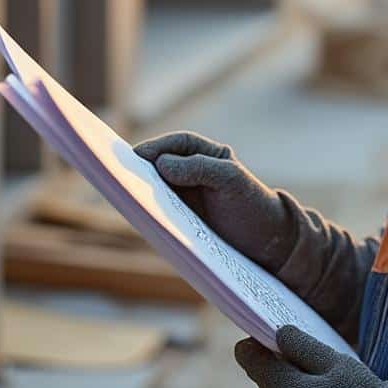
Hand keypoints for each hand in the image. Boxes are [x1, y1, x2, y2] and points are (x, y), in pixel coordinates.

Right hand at [132, 130, 292, 273]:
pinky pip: (159, 209)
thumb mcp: (232, 182)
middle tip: (119, 175)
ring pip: (155, 187)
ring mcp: (185, 195)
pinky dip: (148, 209)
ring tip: (124, 196)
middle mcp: (193, 171)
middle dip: (140, 168)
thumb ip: (200, 168)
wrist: (268, 243)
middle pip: (159, 164)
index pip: (176, 144)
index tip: (136, 155)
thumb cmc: (253, 206)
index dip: (155, 147)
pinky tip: (138, 214)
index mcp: (207, 154)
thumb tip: (162, 164)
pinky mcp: (181, 218)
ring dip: (141, 189)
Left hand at [234, 327, 387, 387]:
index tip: (273, 338)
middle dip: (278, 366)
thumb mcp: (336, 362)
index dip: (256, 342)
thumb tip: (279, 331)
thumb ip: (303, 346)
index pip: (246, 356)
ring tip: (319, 383)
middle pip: (261, 379)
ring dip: (287, 386)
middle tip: (308, 360)